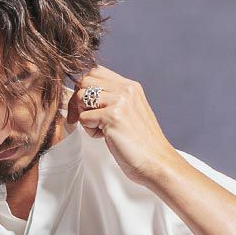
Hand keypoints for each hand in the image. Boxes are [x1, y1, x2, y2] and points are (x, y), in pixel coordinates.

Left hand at [63, 63, 179, 187]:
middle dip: (79, 101)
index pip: (96, 72)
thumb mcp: (131, 113)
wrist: (156, 162)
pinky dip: (90, 131)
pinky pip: (84, 118)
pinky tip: (105, 138)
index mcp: (130, 86)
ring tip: (101, 130)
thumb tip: (85, 97)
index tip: (86, 107)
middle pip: (84, 81)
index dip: (85, 88)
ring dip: (84, 116)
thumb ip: (114, 100)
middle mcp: (125, 89)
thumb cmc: (142, 145)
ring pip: (81, 97)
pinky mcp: (113, 116)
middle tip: (88, 120)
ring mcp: (120, 101)